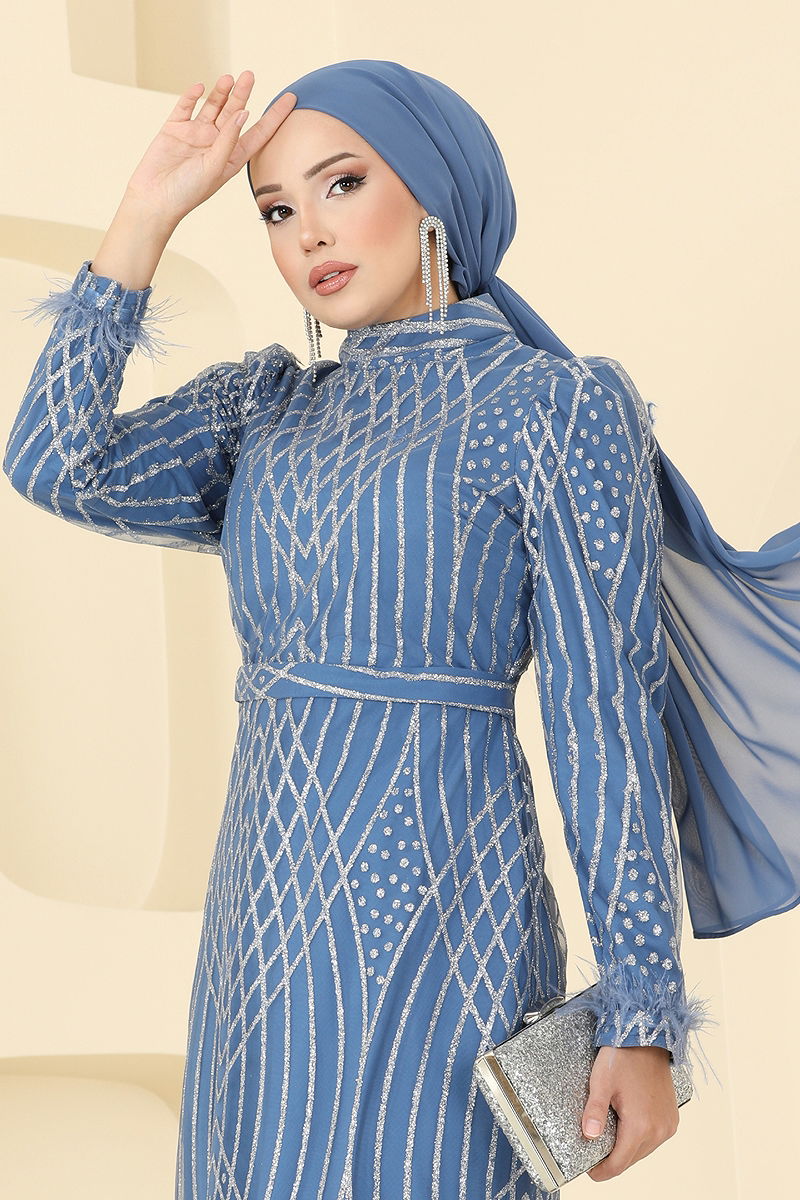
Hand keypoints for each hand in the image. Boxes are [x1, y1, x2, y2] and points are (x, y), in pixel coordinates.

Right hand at [121, 71, 295, 227]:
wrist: (155, 199)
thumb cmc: (188, 192)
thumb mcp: (215, 167)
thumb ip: (229, 139)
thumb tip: (244, 113)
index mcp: (232, 157)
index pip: (259, 133)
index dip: (274, 116)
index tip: (291, 99)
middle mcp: (216, 143)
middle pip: (234, 113)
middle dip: (242, 94)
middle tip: (249, 75)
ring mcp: (196, 135)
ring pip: (212, 107)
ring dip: (220, 93)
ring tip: (228, 78)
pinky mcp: (175, 129)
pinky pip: (186, 107)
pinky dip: (192, 96)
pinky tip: (200, 87)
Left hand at [581, 1044, 678, 1181]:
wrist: (646, 1038)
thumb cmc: (624, 1056)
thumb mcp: (601, 1082)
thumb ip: (594, 1112)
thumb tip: (589, 1135)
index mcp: (641, 1126)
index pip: (619, 1164)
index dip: (602, 1171)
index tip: (590, 1170)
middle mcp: (659, 1130)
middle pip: (631, 1159)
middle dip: (613, 1159)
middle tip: (595, 1149)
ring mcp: (667, 1124)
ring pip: (643, 1150)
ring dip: (626, 1148)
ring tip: (609, 1135)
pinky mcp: (671, 1117)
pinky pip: (654, 1138)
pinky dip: (639, 1138)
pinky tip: (627, 1126)